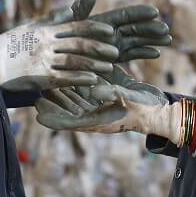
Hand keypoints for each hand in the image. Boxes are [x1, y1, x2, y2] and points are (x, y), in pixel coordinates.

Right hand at [0, 16, 118, 91]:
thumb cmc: (11, 44)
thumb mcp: (31, 27)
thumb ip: (54, 19)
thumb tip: (72, 8)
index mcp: (46, 30)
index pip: (76, 26)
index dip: (95, 28)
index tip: (110, 31)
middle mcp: (46, 43)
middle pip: (79, 43)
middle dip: (99, 47)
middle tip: (116, 52)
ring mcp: (43, 60)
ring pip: (75, 61)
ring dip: (94, 64)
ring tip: (109, 67)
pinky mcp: (40, 77)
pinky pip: (64, 78)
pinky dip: (80, 78)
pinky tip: (93, 80)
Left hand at [35, 67, 185, 141]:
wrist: (160, 110)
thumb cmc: (146, 109)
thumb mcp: (129, 100)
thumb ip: (111, 94)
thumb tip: (93, 89)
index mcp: (96, 121)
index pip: (67, 122)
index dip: (52, 117)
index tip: (37, 112)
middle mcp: (94, 114)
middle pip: (66, 110)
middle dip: (51, 102)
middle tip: (35, 93)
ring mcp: (98, 105)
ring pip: (73, 100)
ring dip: (61, 93)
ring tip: (45, 83)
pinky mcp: (104, 95)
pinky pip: (85, 91)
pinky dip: (76, 85)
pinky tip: (66, 73)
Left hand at [46, 0, 172, 61]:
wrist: (49, 60)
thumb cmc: (54, 39)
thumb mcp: (65, 23)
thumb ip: (79, 11)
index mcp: (101, 22)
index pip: (124, 15)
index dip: (139, 13)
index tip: (154, 11)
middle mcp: (109, 33)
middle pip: (134, 28)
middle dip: (150, 28)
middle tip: (165, 29)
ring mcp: (111, 46)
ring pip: (136, 41)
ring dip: (152, 40)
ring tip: (168, 39)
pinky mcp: (111, 61)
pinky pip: (129, 55)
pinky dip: (142, 53)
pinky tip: (155, 52)